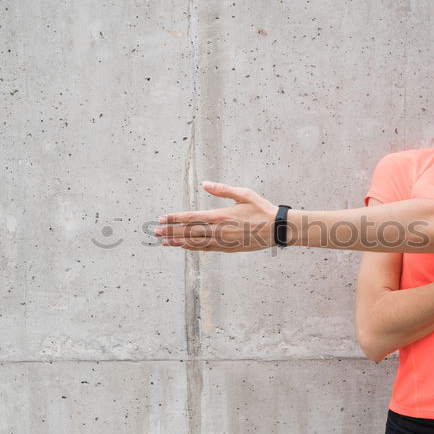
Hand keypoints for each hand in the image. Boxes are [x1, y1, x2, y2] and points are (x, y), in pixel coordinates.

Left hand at [154, 181, 278, 251]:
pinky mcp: (228, 249)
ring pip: (195, 242)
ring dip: (178, 242)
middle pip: (189, 231)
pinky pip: (206, 249)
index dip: (175, 219)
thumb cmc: (261, 209)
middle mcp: (219, 230)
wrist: (277, 229)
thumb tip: (205, 184)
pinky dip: (193, 248)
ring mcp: (223, 241)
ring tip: (164, 242)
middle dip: (171, 231)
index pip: (191, 217)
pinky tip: (184, 247)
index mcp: (220, 215)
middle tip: (155, 232)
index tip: (162, 219)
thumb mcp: (243, 193)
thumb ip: (222, 190)